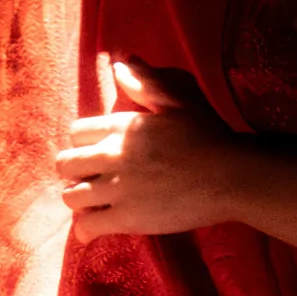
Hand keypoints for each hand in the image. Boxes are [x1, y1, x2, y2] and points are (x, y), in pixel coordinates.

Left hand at [55, 59, 244, 240]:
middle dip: (73, 171)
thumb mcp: (178, 101)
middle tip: (88, 179)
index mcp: (122, 126)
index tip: (94, 153)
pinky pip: (87, 227)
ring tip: (93, 203)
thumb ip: (145, 84)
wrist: (230, 177)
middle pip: (66, 164)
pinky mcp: (126, 218)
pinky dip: (85, 230)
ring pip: (71, 196)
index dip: (82, 144)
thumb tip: (120, 65)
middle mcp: (112, 155)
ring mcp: (117, 189)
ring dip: (78, 200)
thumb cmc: (208, 137)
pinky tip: (93, 229)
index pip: (76, 133)